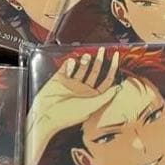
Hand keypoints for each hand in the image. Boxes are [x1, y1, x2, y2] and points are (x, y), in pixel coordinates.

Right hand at [25, 47, 120, 164]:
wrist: (46, 115)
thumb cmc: (68, 115)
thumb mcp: (91, 106)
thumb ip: (105, 97)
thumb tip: (118, 88)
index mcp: (92, 96)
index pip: (106, 80)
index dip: (112, 68)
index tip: (115, 56)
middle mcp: (83, 89)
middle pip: (95, 71)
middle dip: (99, 60)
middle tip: (102, 49)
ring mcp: (71, 83)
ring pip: (81, 67)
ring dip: (85, 61)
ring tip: (87, 57)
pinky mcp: (59, 78)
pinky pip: (67, 67)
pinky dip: (70, 63)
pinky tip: (72, 63)